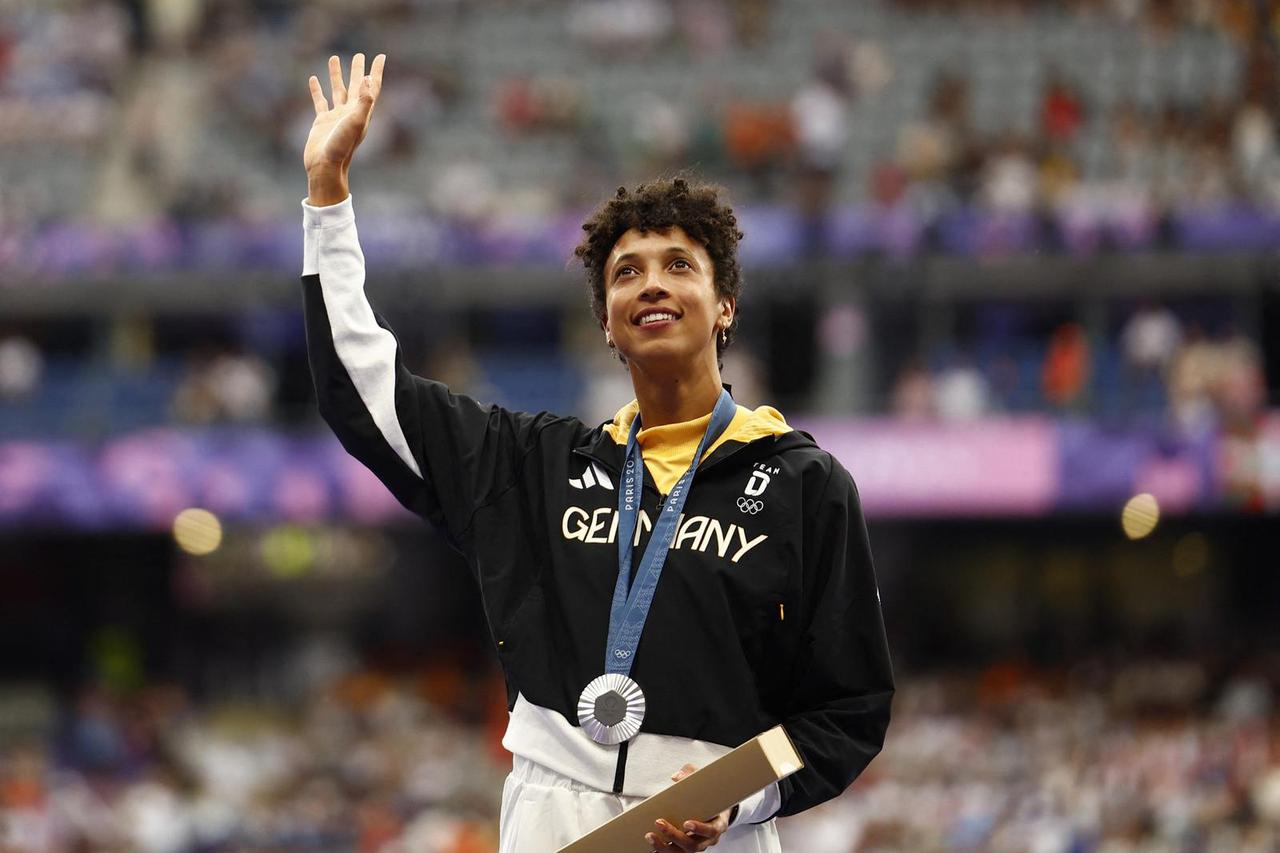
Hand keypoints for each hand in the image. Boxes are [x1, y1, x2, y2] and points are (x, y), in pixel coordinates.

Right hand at [303, 53, 385, 204]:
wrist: (325, 166)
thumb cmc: (342, 147)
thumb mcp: (355, 122)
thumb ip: (364, 101)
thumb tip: (368, 79)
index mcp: (362, 112)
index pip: (372, 87)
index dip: (376, 72)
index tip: (381, 56)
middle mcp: (350, 113)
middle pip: (356, 86)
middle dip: (358, 70)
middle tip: (360, 55)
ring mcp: (336, 117)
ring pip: (337, 90)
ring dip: (337, 75)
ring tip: (333, 58)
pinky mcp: (321, 121)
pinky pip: (320, 101)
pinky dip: (317, 90)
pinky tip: (313, 79)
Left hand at [644, 764, 731, 851]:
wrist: (716, 811)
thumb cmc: (711, 797)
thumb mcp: (707, 784)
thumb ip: (693, 776)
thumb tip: (676, 776)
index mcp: (718, 824)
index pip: (711, 830)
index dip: (700, 828)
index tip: (687, 822)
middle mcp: (708, 839)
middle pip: (693, 845)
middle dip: (674, 835)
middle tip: (660, 823)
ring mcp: (697, 846)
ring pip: (682, 852)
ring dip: (664, 847)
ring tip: (650, 836)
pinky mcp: (686, 849)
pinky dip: (662, 849)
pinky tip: (651, 842)